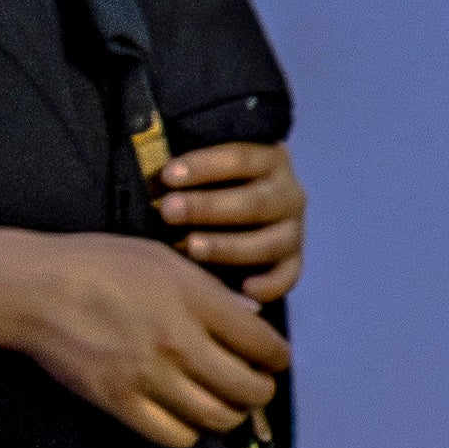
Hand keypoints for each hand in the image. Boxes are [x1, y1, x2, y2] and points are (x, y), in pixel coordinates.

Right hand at [0, 231, 290, 447]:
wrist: (33, 289)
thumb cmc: (97, 264)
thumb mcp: (160, 259)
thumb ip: (210, 291)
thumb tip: (252, 319)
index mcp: (194, 299)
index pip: (263, 344)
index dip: (277, 358)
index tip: (273, 361)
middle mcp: (178, 342)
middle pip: (248, 390)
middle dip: (259, 392)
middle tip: (252, 387)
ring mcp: (149, 376)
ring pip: (217, 418)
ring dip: (227, 415)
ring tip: (221, 403)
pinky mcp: (121, 403)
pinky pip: (176, 435)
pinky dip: (189, 430)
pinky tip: (184, 415)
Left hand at [158, 138, 304, 302]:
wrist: (238, 212)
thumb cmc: (208, 185)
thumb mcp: (203, 168)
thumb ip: (186, 169)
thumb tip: (154, 174)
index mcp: (269, 160)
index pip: (240, 157)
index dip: (204, 166)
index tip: (167, 176)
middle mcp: (288, 194)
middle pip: (253, 201)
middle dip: (208, 207)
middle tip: (168, 212)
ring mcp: (293, 231)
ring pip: (269, 242)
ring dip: (228, 246)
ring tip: (191, 249)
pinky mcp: (292, 264)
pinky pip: (287, 277)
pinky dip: (269, 285)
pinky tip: (243, 290)